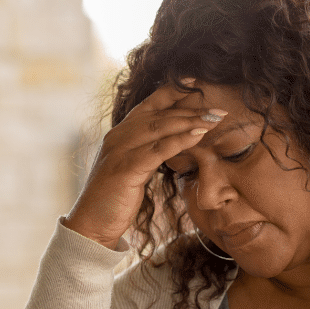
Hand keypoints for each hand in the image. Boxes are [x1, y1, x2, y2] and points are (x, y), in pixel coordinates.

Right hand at [62, 79, 226, 249]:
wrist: (90, 225)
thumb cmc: (113, 199)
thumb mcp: (133, 169)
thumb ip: (148, 153)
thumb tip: (174, 144)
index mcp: (120, 133)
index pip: (150, 103)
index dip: (174, 90)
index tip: (198, 82)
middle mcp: (118, 136)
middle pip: (160, 114)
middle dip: (191, 109)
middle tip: (219, 110)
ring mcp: (119, 151)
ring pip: (160, 128)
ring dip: (191, 121)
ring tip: (215, 119)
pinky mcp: (125, 169)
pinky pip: (157, 150)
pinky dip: (180, 140)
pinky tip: (199, 136)